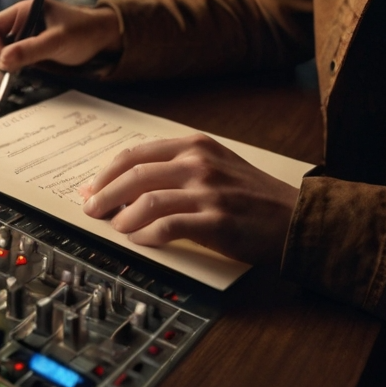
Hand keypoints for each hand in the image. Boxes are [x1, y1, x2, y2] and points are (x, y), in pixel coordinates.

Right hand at [0, 0, 122, 72]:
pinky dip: (15, 69)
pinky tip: (23, 75)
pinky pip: (15, 60)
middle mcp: (20, 23)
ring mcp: (25, 37)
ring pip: (2, 53)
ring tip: (19, 74)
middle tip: (12, 72)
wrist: (103, 37)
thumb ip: (30, 49)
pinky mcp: (32, 49)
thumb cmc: (84, 31)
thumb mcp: (57, 40)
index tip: (4, 62)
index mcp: (23, 12)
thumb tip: (3, 60)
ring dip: (7, 65)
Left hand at [81, 134, 299, 266]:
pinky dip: (146, 236)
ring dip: (122, 217)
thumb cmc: (251, 195)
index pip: (136, 153)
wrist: (295, 218)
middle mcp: (199, 162)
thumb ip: (176, 168)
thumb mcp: (215, 165)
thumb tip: (128, 185)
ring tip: (115, 228)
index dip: (107, 173)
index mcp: (195, 145)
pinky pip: (167, 227)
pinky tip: (139, 241)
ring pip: (146, 200)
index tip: (91, 188)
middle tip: (90, 209)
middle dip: (104, 194)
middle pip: (134, 174)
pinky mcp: (216, 221)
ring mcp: (208, 191)